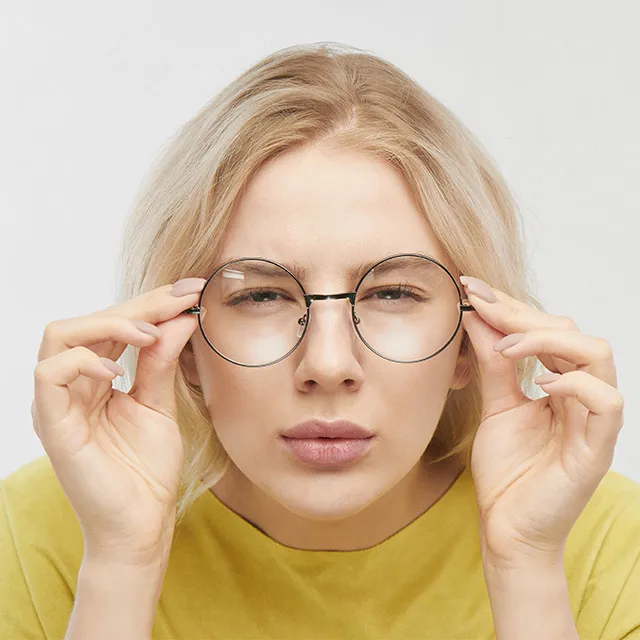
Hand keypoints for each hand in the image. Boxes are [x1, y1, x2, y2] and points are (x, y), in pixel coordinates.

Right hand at [31, 277, 206, 564]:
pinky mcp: (53, 424)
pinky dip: (84, 361)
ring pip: (61, 335)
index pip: (115, 325)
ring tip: (150, 334)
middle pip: (91, 321)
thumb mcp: (159, 404)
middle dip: (139, 304)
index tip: (191, 290)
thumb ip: (162, 361)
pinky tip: (119, 372)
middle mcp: (73, 385)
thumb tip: (180, 316)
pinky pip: (49, 374)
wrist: (142, 521)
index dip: (150, 303)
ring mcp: (58, 403)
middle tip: (182, 296)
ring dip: (109, 324)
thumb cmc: (147, 468)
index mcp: (96, 378)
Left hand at [459, 276, 623, 568]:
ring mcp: (592, 420)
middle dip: (524, 314)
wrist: (506, 526)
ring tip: (507, 348)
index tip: (472, 289)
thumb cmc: (507, 470)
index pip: (547, 330)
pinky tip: (540, 384)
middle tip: (482, 307)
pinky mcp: (596, 448)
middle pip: (573, 333)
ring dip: (548, 340)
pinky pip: (606, 402)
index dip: (512, 306)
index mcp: (560, 383)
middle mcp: (581, 396)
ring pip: (598, 356)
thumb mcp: (495, 405)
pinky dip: (574, 383)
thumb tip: (477, 315)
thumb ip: (492, 363)